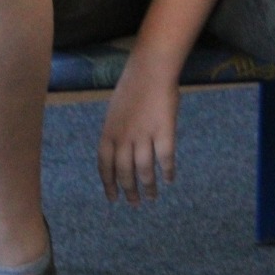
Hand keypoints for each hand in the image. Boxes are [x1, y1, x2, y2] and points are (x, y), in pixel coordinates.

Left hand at [97, 65, 180, 204]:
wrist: (150, 71)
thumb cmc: (132, 89)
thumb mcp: (114, 113)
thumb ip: (115, 135)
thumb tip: (118, 157)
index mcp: (109, 133)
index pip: (105, 166)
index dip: (109, 184)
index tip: (113, 199)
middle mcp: (124, 138)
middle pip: (124, 172)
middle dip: (129, 191)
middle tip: (135, 203)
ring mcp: (144, 136)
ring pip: (144, 171)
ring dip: (148, 187)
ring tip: (152, 197)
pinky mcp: (164, 132)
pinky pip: (165, 159)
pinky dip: (167, 172)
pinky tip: (169, 180)